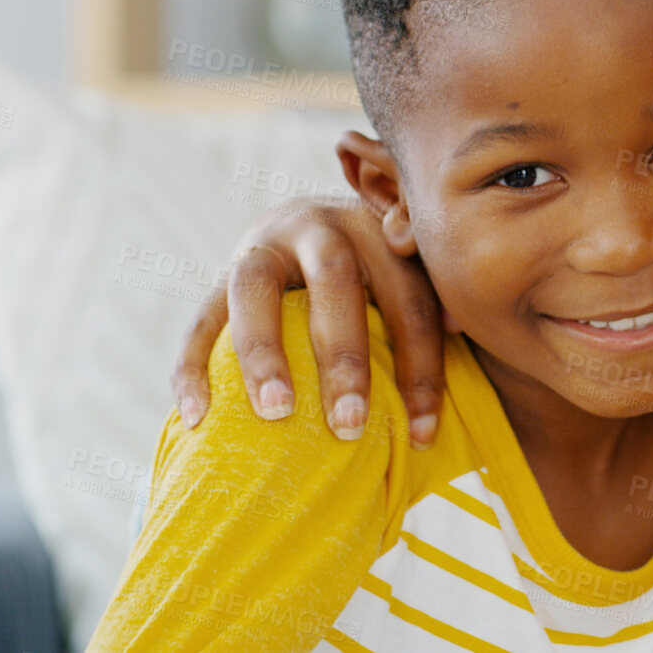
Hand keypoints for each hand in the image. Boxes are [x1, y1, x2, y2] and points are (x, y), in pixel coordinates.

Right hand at [170, 181, 446, 445]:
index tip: (422, 432)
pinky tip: (198, 417)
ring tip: (275, 412)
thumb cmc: (377, 266)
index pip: (407, 298)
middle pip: (334, 286)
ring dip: (265, 353)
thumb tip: (461, 324)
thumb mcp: (410, 264)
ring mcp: (262, 244)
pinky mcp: (219, 273)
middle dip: (343, 359)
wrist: (310, 220)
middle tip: (349, 425)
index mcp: (377, 226)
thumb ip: (433, 288)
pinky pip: (199, 320)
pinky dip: (192, 368)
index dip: (420, 366)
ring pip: (255, 292)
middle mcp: (318, 225)